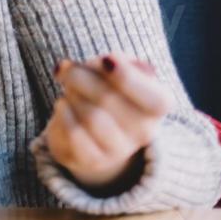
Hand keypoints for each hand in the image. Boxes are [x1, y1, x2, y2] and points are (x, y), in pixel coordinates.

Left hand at [44, 53, 170, 191]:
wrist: (91, 133)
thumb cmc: (104, 91)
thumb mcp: (110, 71)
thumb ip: (106, 63)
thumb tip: (92, 64)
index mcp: (158, 105)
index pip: (156, 99)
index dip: (129, 77)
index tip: (106, 59)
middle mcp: (145, 131)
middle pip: (108, 98)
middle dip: (80, 76)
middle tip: (69, 71)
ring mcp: (119, 150)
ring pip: (91, 116)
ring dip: (71, 95)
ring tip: (69, 91)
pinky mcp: (93, 160)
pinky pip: (74, 133)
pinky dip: (62, 113)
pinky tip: (63, 108)